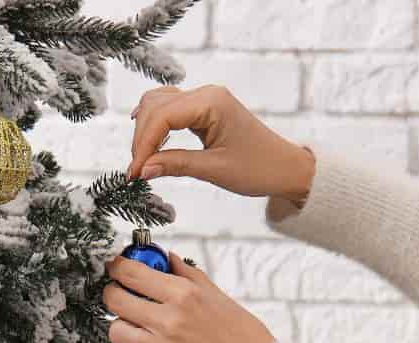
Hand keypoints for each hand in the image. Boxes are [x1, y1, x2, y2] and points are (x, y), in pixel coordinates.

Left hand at [102, 252, 275, 342]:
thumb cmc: (241, 333)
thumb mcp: (217, 295)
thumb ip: (187, 274)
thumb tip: (166, 258)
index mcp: (183, 294)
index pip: (130, 272)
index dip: (116, 268)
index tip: (116, 269)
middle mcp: (169, 319)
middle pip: (114, 300)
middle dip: (114, 295)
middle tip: (122, 298)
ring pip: (116, 331)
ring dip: (123, 328)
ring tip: (138, 329)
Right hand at [126, 85, 314, 205]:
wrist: (284, 167)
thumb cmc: (258, 168)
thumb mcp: (215, 170)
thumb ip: (176, 165)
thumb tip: (143, 170)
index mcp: (212, 103)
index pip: (163, 116)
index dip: (143, 144)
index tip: (134, 172)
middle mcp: (206, 94)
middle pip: (156, 106)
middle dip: (141, 139)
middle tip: (136, 172)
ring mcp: (204, 99)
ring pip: (158, 104)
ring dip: (145, 131)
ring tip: (142, 162)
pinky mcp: (203, 109)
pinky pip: (169, 109)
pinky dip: (155, 126)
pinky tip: (148, 143)